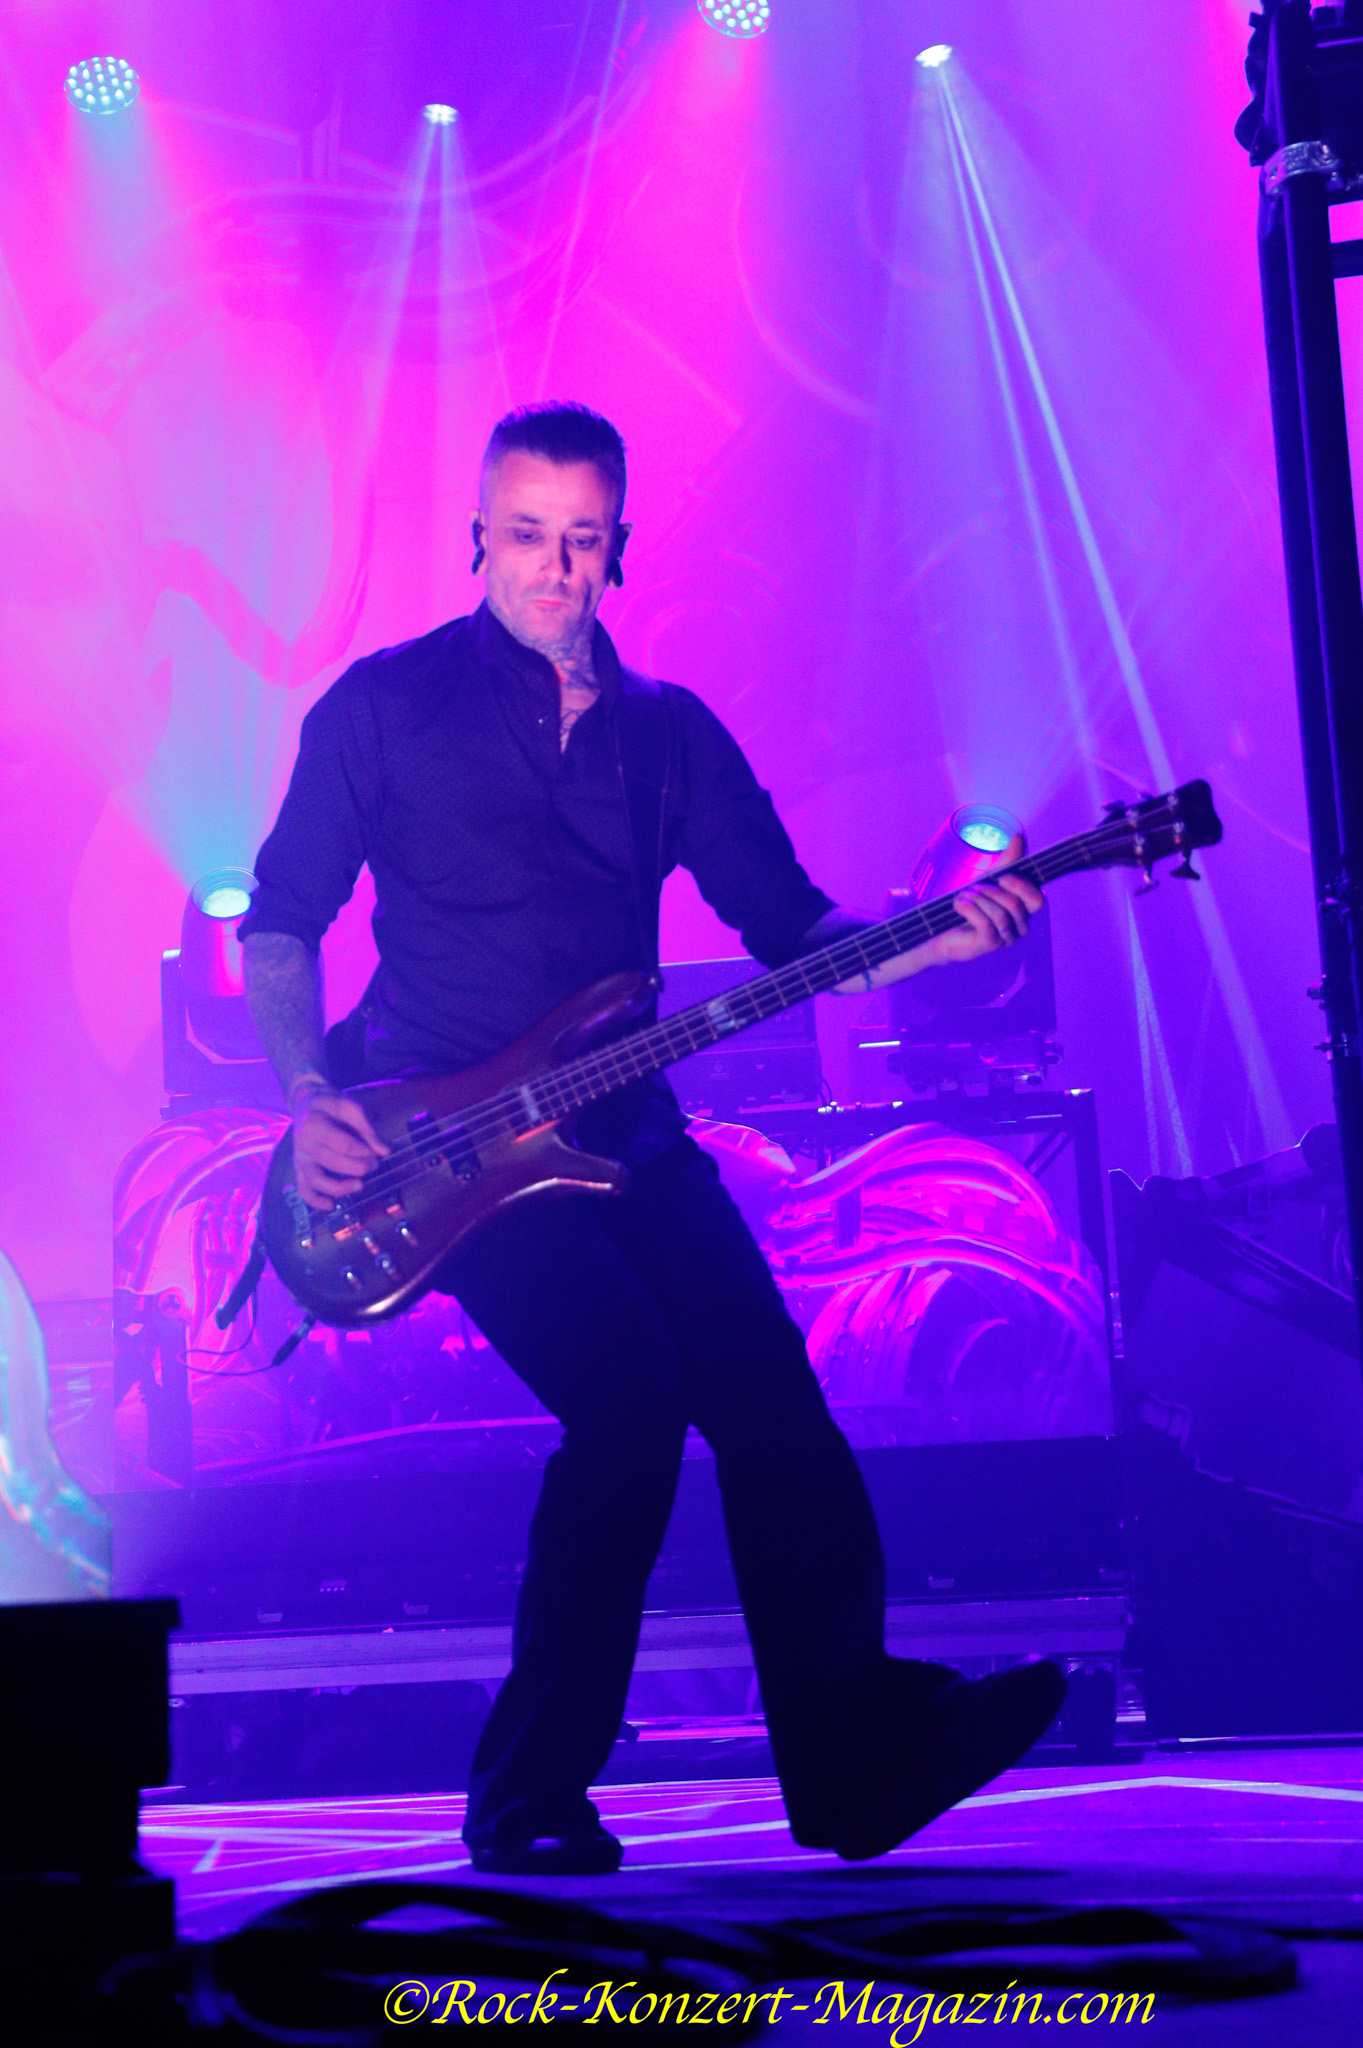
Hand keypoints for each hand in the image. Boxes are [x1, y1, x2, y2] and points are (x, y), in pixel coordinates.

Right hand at [291, 1085, 389, 1207]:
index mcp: (314, 1124)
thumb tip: (384, 1151)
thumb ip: (367, 1129)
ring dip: (339, 1188)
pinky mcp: (299, 1169)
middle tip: (374, 1165)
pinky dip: (315, 1201)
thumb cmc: (330, 1105)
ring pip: (315, 1180)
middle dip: (358, 1167)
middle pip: (332, 1162)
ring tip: (360, 1186)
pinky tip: (331, 1205)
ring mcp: (299, 1158)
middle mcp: (302, 1143)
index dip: (363, 1151)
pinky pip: (303, 1189)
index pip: (342, 1144)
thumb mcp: (350, 1106)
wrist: (306, 1103)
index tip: (376, 1152)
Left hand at [918, 831, 1040, 969]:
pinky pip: (985, 924)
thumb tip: (1019, 837)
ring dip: (977, 900)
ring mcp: (1005, 938)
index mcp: (1023, 910)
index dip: (1022, 886)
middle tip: (974, 888)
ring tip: (964, 897)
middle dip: (992, 891)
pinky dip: (969, 909)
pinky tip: (958, 904)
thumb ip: (1006, 862)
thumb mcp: (988, 880)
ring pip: (1000, 915)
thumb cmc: (970, 906)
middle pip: (1017, 905)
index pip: (1038, 899)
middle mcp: (1019, 926)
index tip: (1002, 877)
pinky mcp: (989, 945)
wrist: (942, 929)